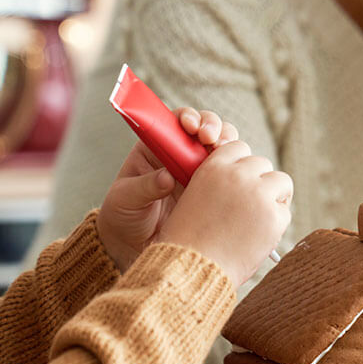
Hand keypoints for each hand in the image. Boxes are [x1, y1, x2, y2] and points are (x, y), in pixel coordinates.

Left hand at [97, 108, 236, 271]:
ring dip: (230, 145)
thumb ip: (145, 187)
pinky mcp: (213, 190)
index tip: (191, 126)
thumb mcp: (126, 199)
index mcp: (156, 147)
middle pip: (206, 128)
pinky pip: (230, 174)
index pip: (176, 122)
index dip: (188, 117)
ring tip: (227, 151)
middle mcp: (181, 154)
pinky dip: (238, 169)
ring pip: (223, 148)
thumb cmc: (124, 217)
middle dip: (214, 127)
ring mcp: (199, 172)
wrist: (135, 246)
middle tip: (211, 139)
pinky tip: (238, 174)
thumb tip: (167, 178)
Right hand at [155, 140, 292, 288]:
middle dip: (258, 181)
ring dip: (274, 195)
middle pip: (262, 163)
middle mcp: (237, 175)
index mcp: (212, 168)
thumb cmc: (188, 242)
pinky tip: (260, 236)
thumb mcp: (192, 200)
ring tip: (259, 218)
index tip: (239, 180)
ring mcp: (258, 193)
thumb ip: (216, 185)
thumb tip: (242, 181)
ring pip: (281, 180)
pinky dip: (277, 222)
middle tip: (249, 205)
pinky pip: (285, 210)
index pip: (238, 147)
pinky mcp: (274, 215)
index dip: (240, 165)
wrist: (192, 270)